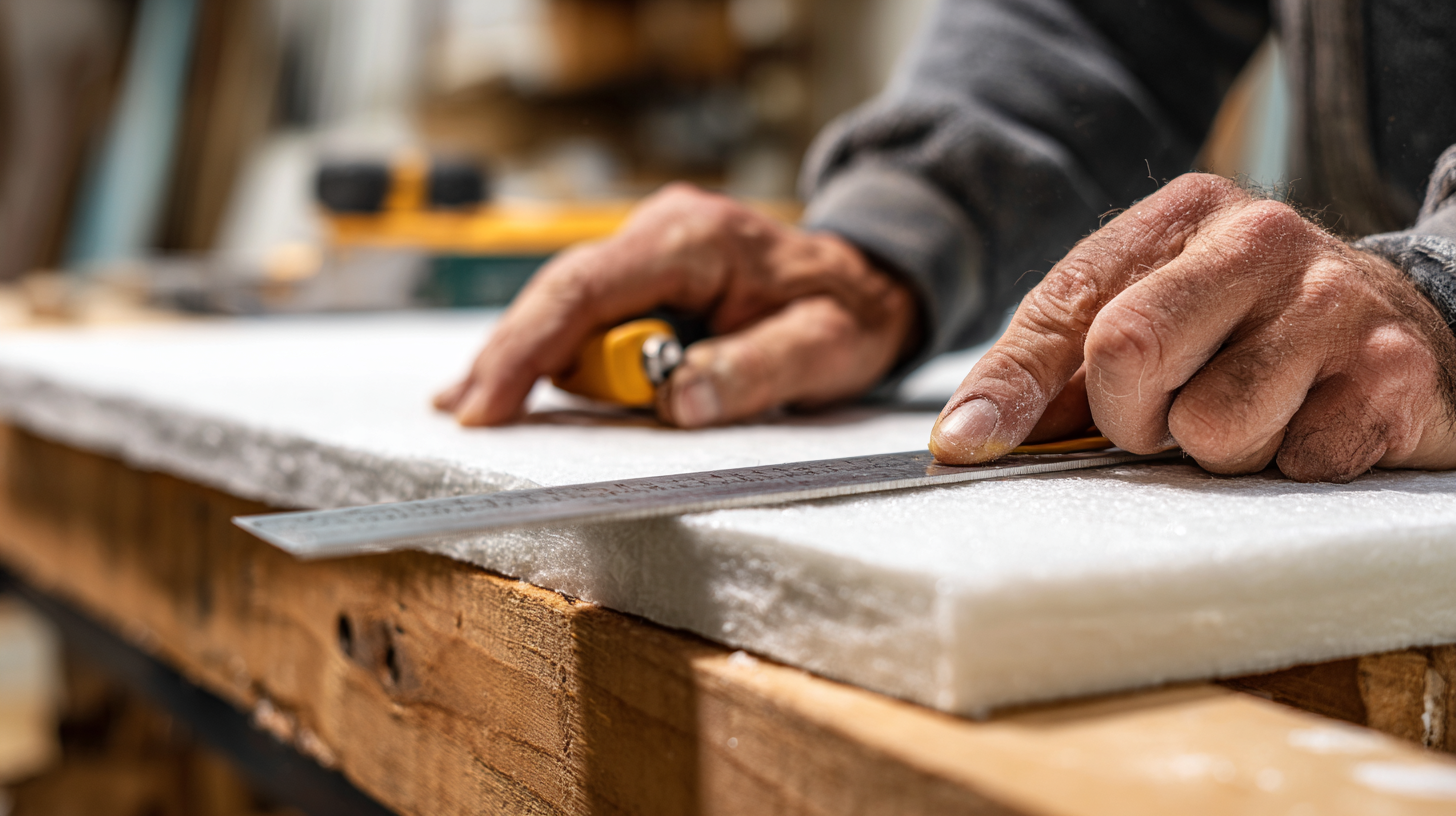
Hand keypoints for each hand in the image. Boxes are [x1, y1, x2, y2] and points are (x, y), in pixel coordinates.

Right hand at [434, 184, 918, 426]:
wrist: (873, 276)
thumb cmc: (850, 314)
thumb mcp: (823, 348)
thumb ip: (752, 372)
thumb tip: (673, 403)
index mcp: (696, 240)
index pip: (586, 289)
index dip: (528, 346)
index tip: (487, 401)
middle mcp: (662, 229)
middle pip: (561, 293)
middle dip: (509, 354)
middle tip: (464, 414)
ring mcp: (652, 243)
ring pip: (566, 300)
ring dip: (525, 353)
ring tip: (476, 402)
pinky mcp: (650, 267)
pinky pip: (587, 306)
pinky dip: (551, 345)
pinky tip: (509, 378)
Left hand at [930, 173, 1455, 481]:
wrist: (1411, 331)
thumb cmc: (1248, 333)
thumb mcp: (1147, 319)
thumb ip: (1051, 371)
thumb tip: (963, 440)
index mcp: (1183, 216)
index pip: (1067, 305)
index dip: (1012, 389)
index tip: (969, 447)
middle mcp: (1260, 237)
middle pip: (1127, 351)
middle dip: (1132, 419)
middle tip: (1170, 418)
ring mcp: (1333, 299)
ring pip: (1213, 429)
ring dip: (1219, 453)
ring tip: (1257, 414)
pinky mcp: (1393, 371)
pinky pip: (1295, 463)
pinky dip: (1293, 466)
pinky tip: (1318, 424)